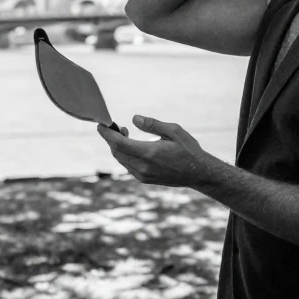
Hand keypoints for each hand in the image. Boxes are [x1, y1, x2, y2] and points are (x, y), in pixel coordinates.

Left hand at [96, 115, 217, 187]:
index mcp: (149, 153)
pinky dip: (124, 155)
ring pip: (121, 160)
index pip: (118, 143)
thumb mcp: (174, 131)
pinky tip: (131, 146)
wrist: (198, 173)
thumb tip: (134, 119)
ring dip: (117, 146)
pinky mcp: (145, 180)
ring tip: (124, 133)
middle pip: (116, 152)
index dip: (106, 134)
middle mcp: (143, 167)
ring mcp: (143, 175)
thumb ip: (153, 125)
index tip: (100, 124)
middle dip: (111, 138)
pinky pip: (127, 166)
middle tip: (116, 126)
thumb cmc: (188, 149)